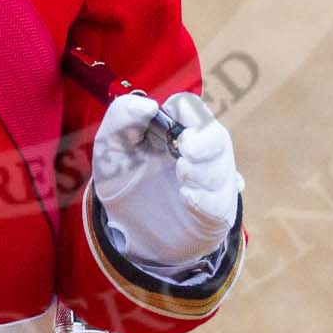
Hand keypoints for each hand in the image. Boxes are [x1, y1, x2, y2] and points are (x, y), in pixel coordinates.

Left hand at [92, 91, 240, 268]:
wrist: (127, 227)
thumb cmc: (123, 178)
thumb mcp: (110, 146)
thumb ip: (121, 117)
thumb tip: (148, 105)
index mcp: (174, 128)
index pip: (191, 107)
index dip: (184, 111)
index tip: (167, 122)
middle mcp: (200, 150)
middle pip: (217, 137)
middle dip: (205, 143)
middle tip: (185, 149)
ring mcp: (211, 181)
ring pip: (222, 169)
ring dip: (202, 172)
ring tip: (182, 176)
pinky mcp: (214, 211)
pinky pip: (221, 203)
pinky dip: (206, 200)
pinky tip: (187, 198)